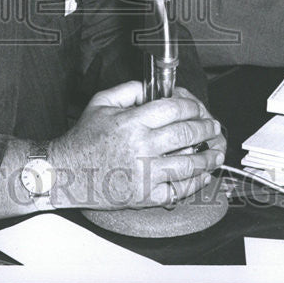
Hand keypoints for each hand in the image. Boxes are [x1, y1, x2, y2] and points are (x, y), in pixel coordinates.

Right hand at [49, 81, 225, 210]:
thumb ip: (128, 90)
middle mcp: (141, 147)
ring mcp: (145, 173)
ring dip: (208, 155)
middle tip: (212, 125)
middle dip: (205, 127)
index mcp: (132, 122)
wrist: (67, 173)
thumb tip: (152, 87)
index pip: (173, 108)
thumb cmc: (83, 140)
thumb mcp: (101, 103)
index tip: (195, 107)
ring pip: (189, 163)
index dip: (191, 105)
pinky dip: (196, 182)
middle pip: (186, 133)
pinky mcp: (146, 195)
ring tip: (216, 150)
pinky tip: (203, 174)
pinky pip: (179, 189)